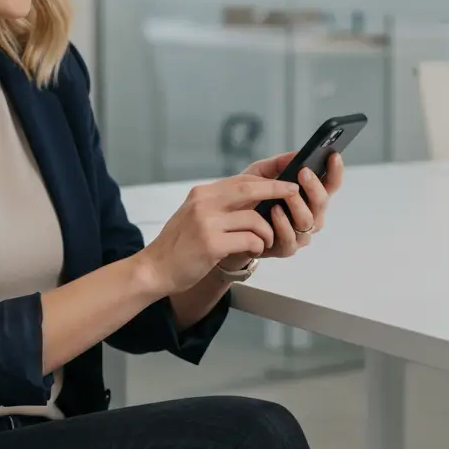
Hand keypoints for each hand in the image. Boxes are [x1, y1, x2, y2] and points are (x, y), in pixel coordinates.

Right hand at [136, 175, 299, 295]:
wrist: (154, 269)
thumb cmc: (178, 246)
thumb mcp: (194, 216)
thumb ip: (218, 205)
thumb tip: (252, 196)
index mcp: (202, 194)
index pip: (241, 180)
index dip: (267, 179)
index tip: (286, 180)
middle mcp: (204, 203)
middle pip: (250, 189)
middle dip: (277, 190)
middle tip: (295, 194)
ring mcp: (206, 223)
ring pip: (254, 219)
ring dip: (266, 232)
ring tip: (264, 242)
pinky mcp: (211, 244)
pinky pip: (249, 240)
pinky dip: (257, 246)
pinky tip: (252, 252)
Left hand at [235, 151, 345, 261]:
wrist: (232, 225)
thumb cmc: (251, 197)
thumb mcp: (260, 174)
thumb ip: (278, 163)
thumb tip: (297, 153)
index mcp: (310, 197)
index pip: (330, 184)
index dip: (335, 171)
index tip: (334, 155)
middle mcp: (311, 216)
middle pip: (322, 202)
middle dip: (314, 186)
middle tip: (303, 172)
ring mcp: (301, 234)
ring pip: (308, 221)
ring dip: (297, 205)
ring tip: (287, 193)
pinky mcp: (287, 248)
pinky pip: (290, 238)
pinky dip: (283, 224)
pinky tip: (275, 211)